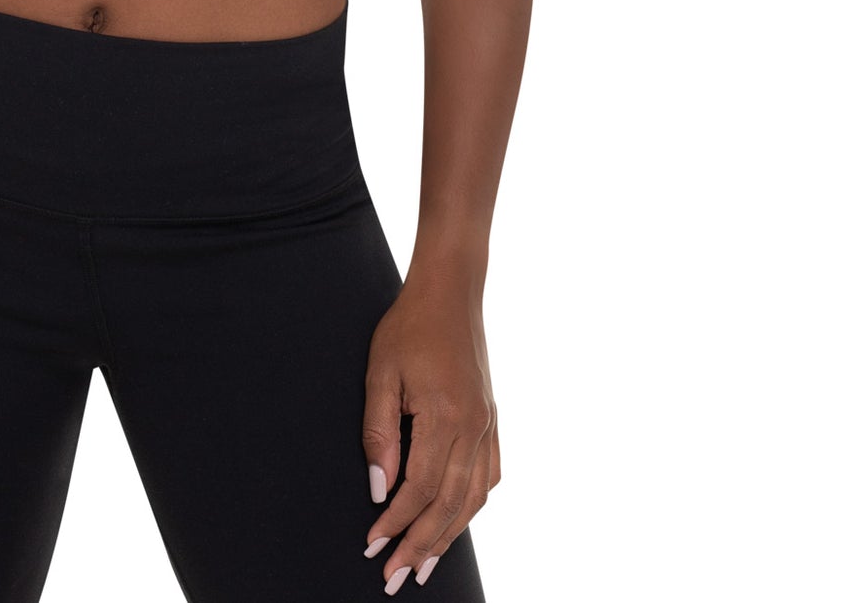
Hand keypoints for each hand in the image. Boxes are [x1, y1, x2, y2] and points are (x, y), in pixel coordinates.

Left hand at [360, 279, 498, 590]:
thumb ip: (379, 433)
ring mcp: (488, 425)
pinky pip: (489, 476)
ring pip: (473, 499)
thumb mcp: (380, 372)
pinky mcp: (493, 420)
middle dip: (421, 546)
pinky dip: (472, 506)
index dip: (395, 523)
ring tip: (425, 565)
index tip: (373, 547)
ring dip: (449, 536)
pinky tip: (456, 521)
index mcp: (445, 416)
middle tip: (396, 578)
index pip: (418, 489)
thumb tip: (377, 488)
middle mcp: (474, 427)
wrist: (450, 292)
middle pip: (449, 505)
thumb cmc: (409, 326)